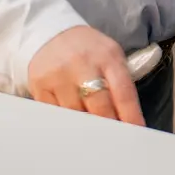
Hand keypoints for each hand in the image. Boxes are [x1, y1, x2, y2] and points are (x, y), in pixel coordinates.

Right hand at [26, 25, 144, 125]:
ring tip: (92, 135)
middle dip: (109, 126)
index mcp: (107, 56)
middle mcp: (82, 63)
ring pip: (75, 113)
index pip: (123, 92)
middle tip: (115, 140)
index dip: (131, 116)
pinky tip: (71, 126)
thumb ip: (120, 83)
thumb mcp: (110, 56)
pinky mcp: (39, 84)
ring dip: (86, 127)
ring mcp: (58, 74)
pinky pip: (54, 113)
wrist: (51, 34)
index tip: (136, 133)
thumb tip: (128, 119)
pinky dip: (65, 122)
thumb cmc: (88, 51)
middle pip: (99, 105)